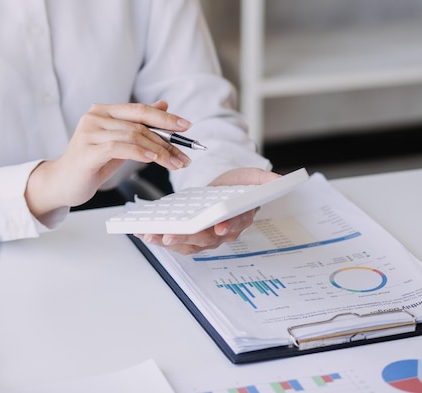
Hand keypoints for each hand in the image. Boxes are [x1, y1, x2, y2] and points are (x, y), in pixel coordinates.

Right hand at [25, 101, 192, 216]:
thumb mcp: (120, 142)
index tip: (186, 127)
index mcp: (104, 111)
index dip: (165, 117)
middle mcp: (95, 116)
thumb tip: (164, 106)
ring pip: (134, 136)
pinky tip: (154, 159)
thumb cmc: (91, 164)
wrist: (63, 183)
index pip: (140, 110)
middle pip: (140, 124)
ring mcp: (89, 132)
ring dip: (159, 151)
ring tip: (175, 163)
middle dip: (167, 140)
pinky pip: (119, 147)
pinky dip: (140, 152)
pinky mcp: (87, 150)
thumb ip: (138, 125)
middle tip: (185, 156)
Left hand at [135, 167, 280, 254]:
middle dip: (186, 237)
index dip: (227, 227)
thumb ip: (261, 179)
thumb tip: (277, 180)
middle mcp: (222, 233)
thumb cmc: (235, 186)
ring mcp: (206, 238)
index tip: (218, 228)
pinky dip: (160, 238)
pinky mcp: (190, 238)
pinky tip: (144, 233)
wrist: (221, 190)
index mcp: (239, 218)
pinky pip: (176, 242)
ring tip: (150, 236)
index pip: (234, 224)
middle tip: (169, 236)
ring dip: (168, 242)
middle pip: (205, 238)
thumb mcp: (250, 177)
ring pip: (188, 245)